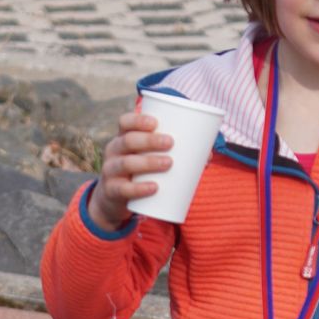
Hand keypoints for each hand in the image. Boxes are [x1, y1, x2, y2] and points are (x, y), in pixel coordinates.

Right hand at [87, 111, 174, 230]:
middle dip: (149, 140)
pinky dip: (139, 189)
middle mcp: (114, 151)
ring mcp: (110, 171)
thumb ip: (174, 153)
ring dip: (147, 162)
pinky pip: (123, 189)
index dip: (138, 120)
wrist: (114, 199)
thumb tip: (207, 156)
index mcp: (123, 138)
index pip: (124, 122)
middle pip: (127, 141)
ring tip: (168, 163)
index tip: (156, 122)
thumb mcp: (148, 158)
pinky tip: (154, 187)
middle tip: (170, 142)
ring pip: (125, 163)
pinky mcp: (112, 192)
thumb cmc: (139, 171)